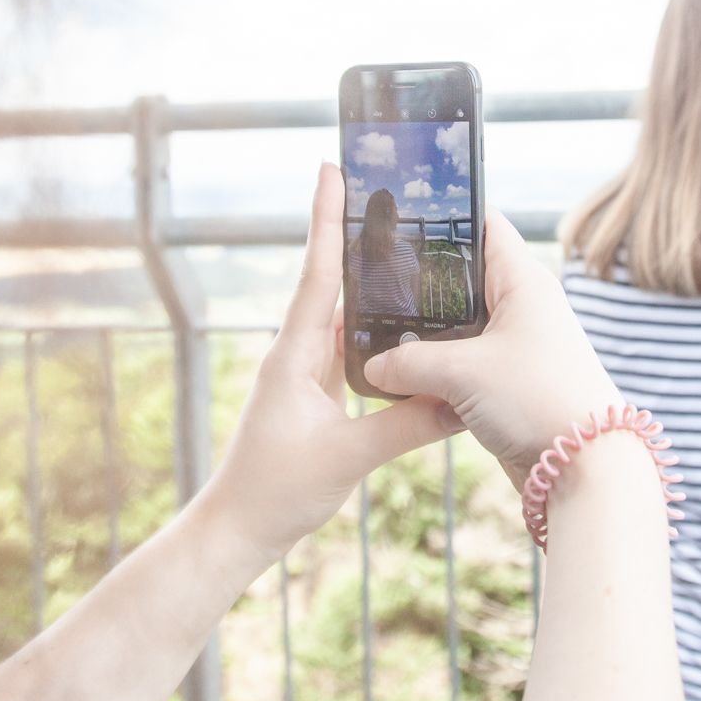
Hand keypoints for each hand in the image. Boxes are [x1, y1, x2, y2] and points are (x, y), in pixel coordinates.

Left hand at [200, 164, 461, 563]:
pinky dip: (376, 328)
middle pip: (331, 281)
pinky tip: (403, 322)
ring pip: (343, 314)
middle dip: (355, 235)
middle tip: (383, 190)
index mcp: (295, 355)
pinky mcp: (316, 394)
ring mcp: (305, 374)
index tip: (332, 170)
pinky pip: (350, 347)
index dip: (328, 221)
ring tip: (402, 241)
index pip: (317, 274)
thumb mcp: (348, 458)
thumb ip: (406, 425)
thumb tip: (462, 400)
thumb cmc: (277, 492)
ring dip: (369, 280)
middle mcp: (297, 353)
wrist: (239, 529)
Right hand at [362, 208, 621, 489]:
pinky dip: (437, 366)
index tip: (398, 213)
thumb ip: (409, 362)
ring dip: (424, 332)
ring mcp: (517, 344)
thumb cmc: (538, 399)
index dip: (443, 213)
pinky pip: (465, 362)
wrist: (585, 467)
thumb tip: (373, 367)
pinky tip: (401, 374)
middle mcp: (523, 304)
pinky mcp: (511, 381)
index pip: (482, 224)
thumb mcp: (462, 374)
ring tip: (374, 326)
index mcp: (522, 280)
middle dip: (419, 281)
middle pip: (462, 276)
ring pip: (459, 325)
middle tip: (371, 277)